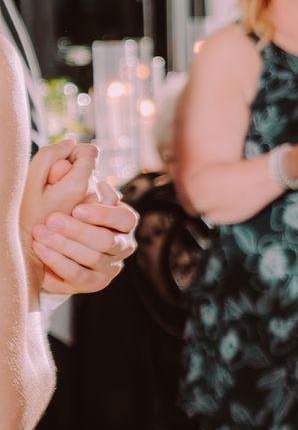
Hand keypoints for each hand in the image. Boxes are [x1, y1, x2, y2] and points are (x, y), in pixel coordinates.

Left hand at [20, 142, 135, 295]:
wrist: (43, 246)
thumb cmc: (56, 211)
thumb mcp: (62, 188)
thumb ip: (69, 168)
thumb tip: (78, 146)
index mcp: (123, 221)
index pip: (126, 219)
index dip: (103, 215)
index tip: (77, 208)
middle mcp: (122, 244)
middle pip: (108, 242)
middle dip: (77, 232)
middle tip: (50, 221)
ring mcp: (110, 266)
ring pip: (94, 260)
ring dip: (64, 246)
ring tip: (39, 235)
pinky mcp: (95, 283)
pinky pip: (81, 278)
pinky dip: (60, 265)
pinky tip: (42, 251)